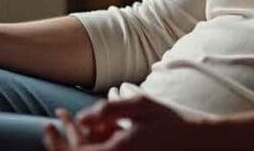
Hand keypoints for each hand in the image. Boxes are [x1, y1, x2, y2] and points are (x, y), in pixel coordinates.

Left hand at [42, 96, 215, 150]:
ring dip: (82, 146)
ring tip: (85, 127)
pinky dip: (97, 148)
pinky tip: (104, 134)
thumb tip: (80, 118)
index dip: (59, 137)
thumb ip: (109, 110)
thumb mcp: (141, 106)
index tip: (53, 119)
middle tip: (56, 126)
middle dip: (64, 144)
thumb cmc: (172, 122)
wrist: (199, 143)